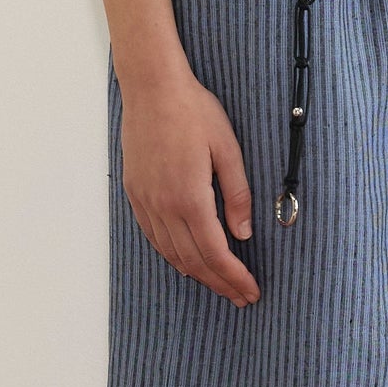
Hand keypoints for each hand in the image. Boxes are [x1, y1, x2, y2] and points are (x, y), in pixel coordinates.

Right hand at [120, 68, 259, 304]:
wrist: (152, 88)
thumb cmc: (194, 112)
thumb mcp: (228, 149)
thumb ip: (238, 194)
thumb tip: (243, 233)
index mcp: (190, 197)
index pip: (215, 253)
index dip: (235, 277)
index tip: (251, 291)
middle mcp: (164, 206)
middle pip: (193, 261)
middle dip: (220, 283)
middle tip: (241, 297)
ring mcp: (146, 201)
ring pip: (171, 253)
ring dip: (197, 275)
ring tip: (219, 286)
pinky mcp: (135, 193)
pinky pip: (153, 237)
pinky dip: (171, 256)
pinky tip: (185, 263)